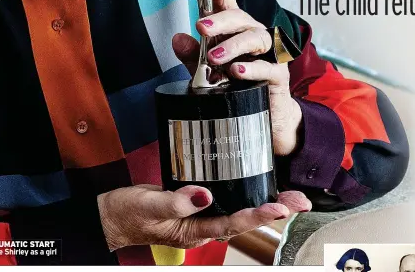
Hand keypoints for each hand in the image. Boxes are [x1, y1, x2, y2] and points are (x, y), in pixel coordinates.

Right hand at [98, 184, 309, 250]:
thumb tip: (204, 194)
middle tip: (300, 201)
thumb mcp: (150, 205)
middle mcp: (204, 223)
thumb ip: (176, 201)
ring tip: (291, 196)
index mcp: (194, 230)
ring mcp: (202, 214)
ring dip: (265, 202)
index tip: (277, 208)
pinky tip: (256, 184)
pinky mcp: (197, 201)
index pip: (231, 223)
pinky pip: (226, 199)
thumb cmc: (129, 214)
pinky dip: (244, 192)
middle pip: (245, 219)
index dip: (255, 216)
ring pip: (239, 209)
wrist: (114, 215)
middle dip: (273, 210)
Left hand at [172, 0, 302, 156]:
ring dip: (233, 46)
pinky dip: (251, 69)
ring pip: (255, 39)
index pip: (229, 7)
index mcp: (237, 32)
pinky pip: (267, 67)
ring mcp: (269, 55)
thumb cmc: (238, 88)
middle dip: (220, 20)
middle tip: (201, 26)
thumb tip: (177, 39)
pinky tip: (237, 72)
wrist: (268, 119)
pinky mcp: (279, 75)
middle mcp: (255, 37)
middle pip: (241, 19)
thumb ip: (193, 56)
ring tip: (214, 57)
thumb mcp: (208, 72)